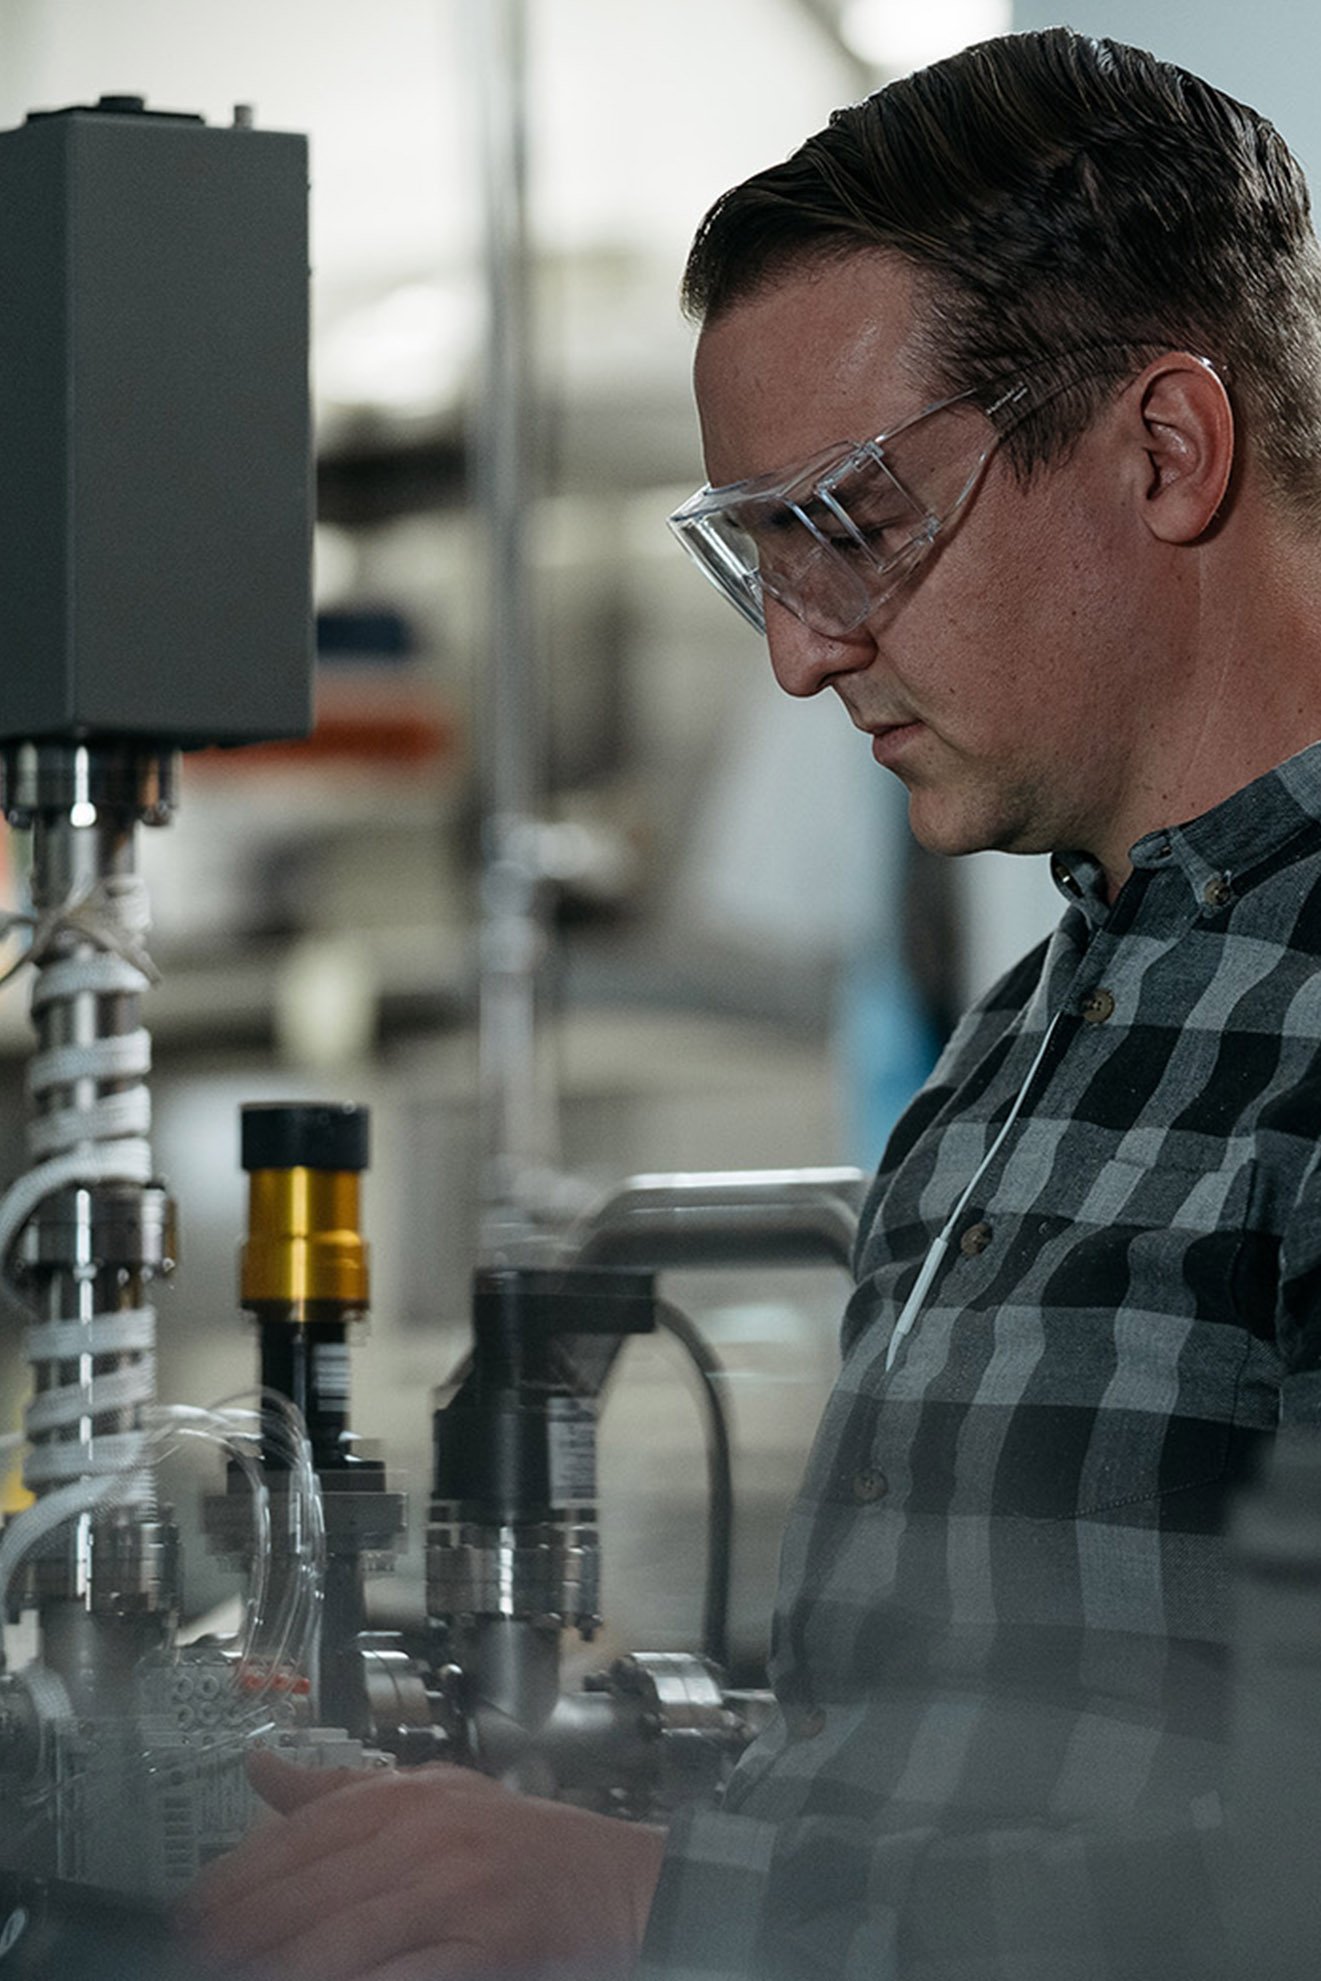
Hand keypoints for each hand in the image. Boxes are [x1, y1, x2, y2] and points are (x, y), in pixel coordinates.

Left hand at [182, 1749, 665, 1980]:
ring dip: (281, 1972)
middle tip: (195, 1963)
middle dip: (241, 1938)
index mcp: (403, 1797)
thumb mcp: (434, 1794)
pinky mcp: (485, 1945)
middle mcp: (422, 1835)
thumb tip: (260, 1768)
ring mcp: (453, 1891)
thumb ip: (343, 1789)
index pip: (293, 1840)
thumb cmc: (523, 1845)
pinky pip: (399, 1978)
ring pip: (339, 1943)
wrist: (620, 1881)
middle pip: (304, 1895)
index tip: (187, 1921)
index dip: (230, 1887)